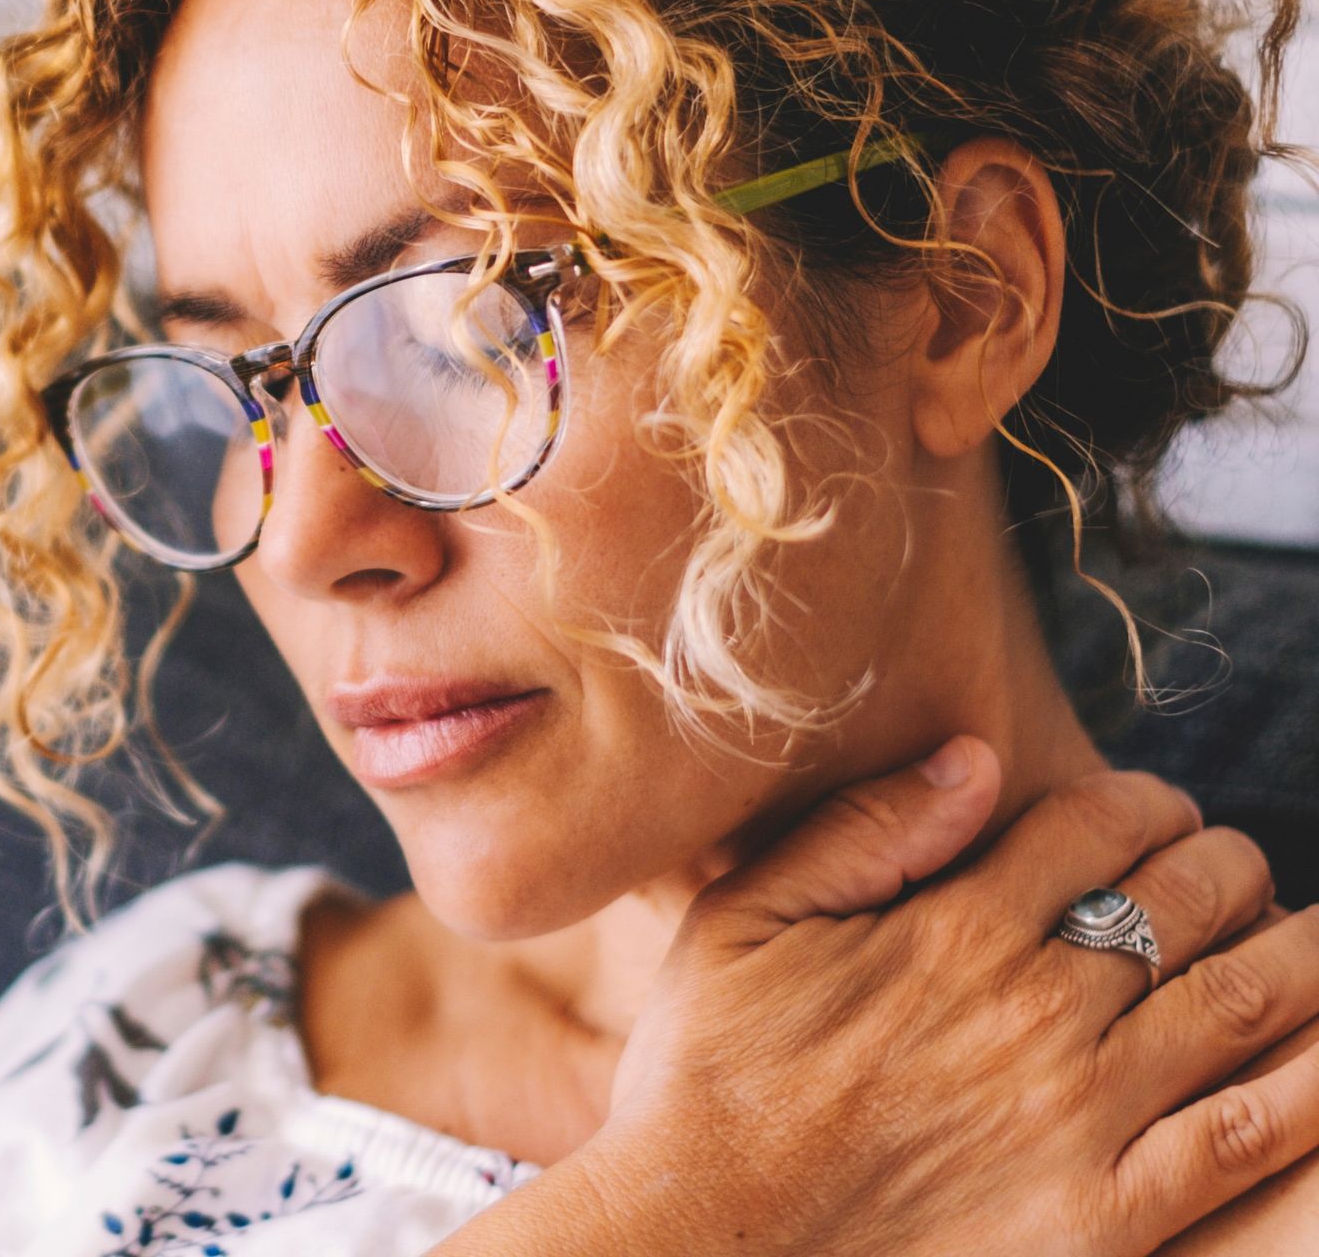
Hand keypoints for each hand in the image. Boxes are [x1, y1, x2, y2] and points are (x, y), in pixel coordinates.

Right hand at [578, 736, 1318, 1256]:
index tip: (1152, 813)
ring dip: (1296, 949)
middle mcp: (1034, 1008)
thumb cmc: (709, 1076)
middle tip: (1230, 867)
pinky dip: (1311, 1082)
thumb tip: (975, 758)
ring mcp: (1079, 1115)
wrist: (707, 1239)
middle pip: (1186, 897)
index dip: (1145, 801)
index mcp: (953, 927)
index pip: (1098, 823)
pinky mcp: (1104, 1216)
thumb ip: (860, 830)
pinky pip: (1243, 1136)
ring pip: (1238, 1000)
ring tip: (1306, 931)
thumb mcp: (743, 921)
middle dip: (1227, 862)